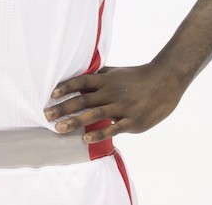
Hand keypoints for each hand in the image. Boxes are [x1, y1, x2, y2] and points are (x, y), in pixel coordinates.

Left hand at [44, 63, 186, 142]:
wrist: (166, 81)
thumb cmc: (138, 77)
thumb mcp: (117, 72)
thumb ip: (99, 76)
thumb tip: (79, 77)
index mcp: (107, 79)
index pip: (82, 81)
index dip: (66, 87)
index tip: (51, 94)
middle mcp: (112, 92)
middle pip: (83, 99)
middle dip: (63, 107)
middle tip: (46, 115)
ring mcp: (123, 107)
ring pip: (94, 114)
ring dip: (75, 122)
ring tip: (59, 128)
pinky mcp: (133, 121)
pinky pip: (113, 129)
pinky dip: (99, 133)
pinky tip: (86, 139)